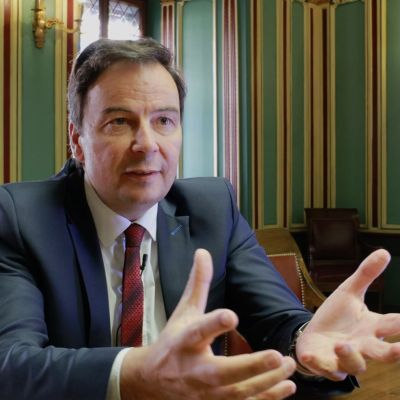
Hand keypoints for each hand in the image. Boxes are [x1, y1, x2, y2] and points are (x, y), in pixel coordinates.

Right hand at [120, 249, 296, 399]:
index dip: (214, 324)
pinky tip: (288, 388)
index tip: (231, 315)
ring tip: (288, 365)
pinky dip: (266, 399)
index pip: (199, 331)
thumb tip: (203, 251)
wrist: (152, 383)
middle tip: (275, 355)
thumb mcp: (183, 312)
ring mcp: (206, 393)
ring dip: (266, 382)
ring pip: (238, 393)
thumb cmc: (172, 343)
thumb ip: (197, 283)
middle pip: (223, 372)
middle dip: (250, 367)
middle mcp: (195, 369)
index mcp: (185, 341)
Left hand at [296, 249, 399, 380]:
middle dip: (392, 353)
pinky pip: (323, 367)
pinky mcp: (325, 364)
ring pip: (354, 364)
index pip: (393, 325)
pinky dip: (317, 363)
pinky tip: (308, 356)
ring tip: (342, 343)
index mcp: (372, 327)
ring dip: (350, 355)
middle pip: (381, 353)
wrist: (314, 335)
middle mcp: (363, 346)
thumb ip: (366, 274)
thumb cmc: (337, 316)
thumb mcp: (349, 292)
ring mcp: (344, 358)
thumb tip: (384, 251)